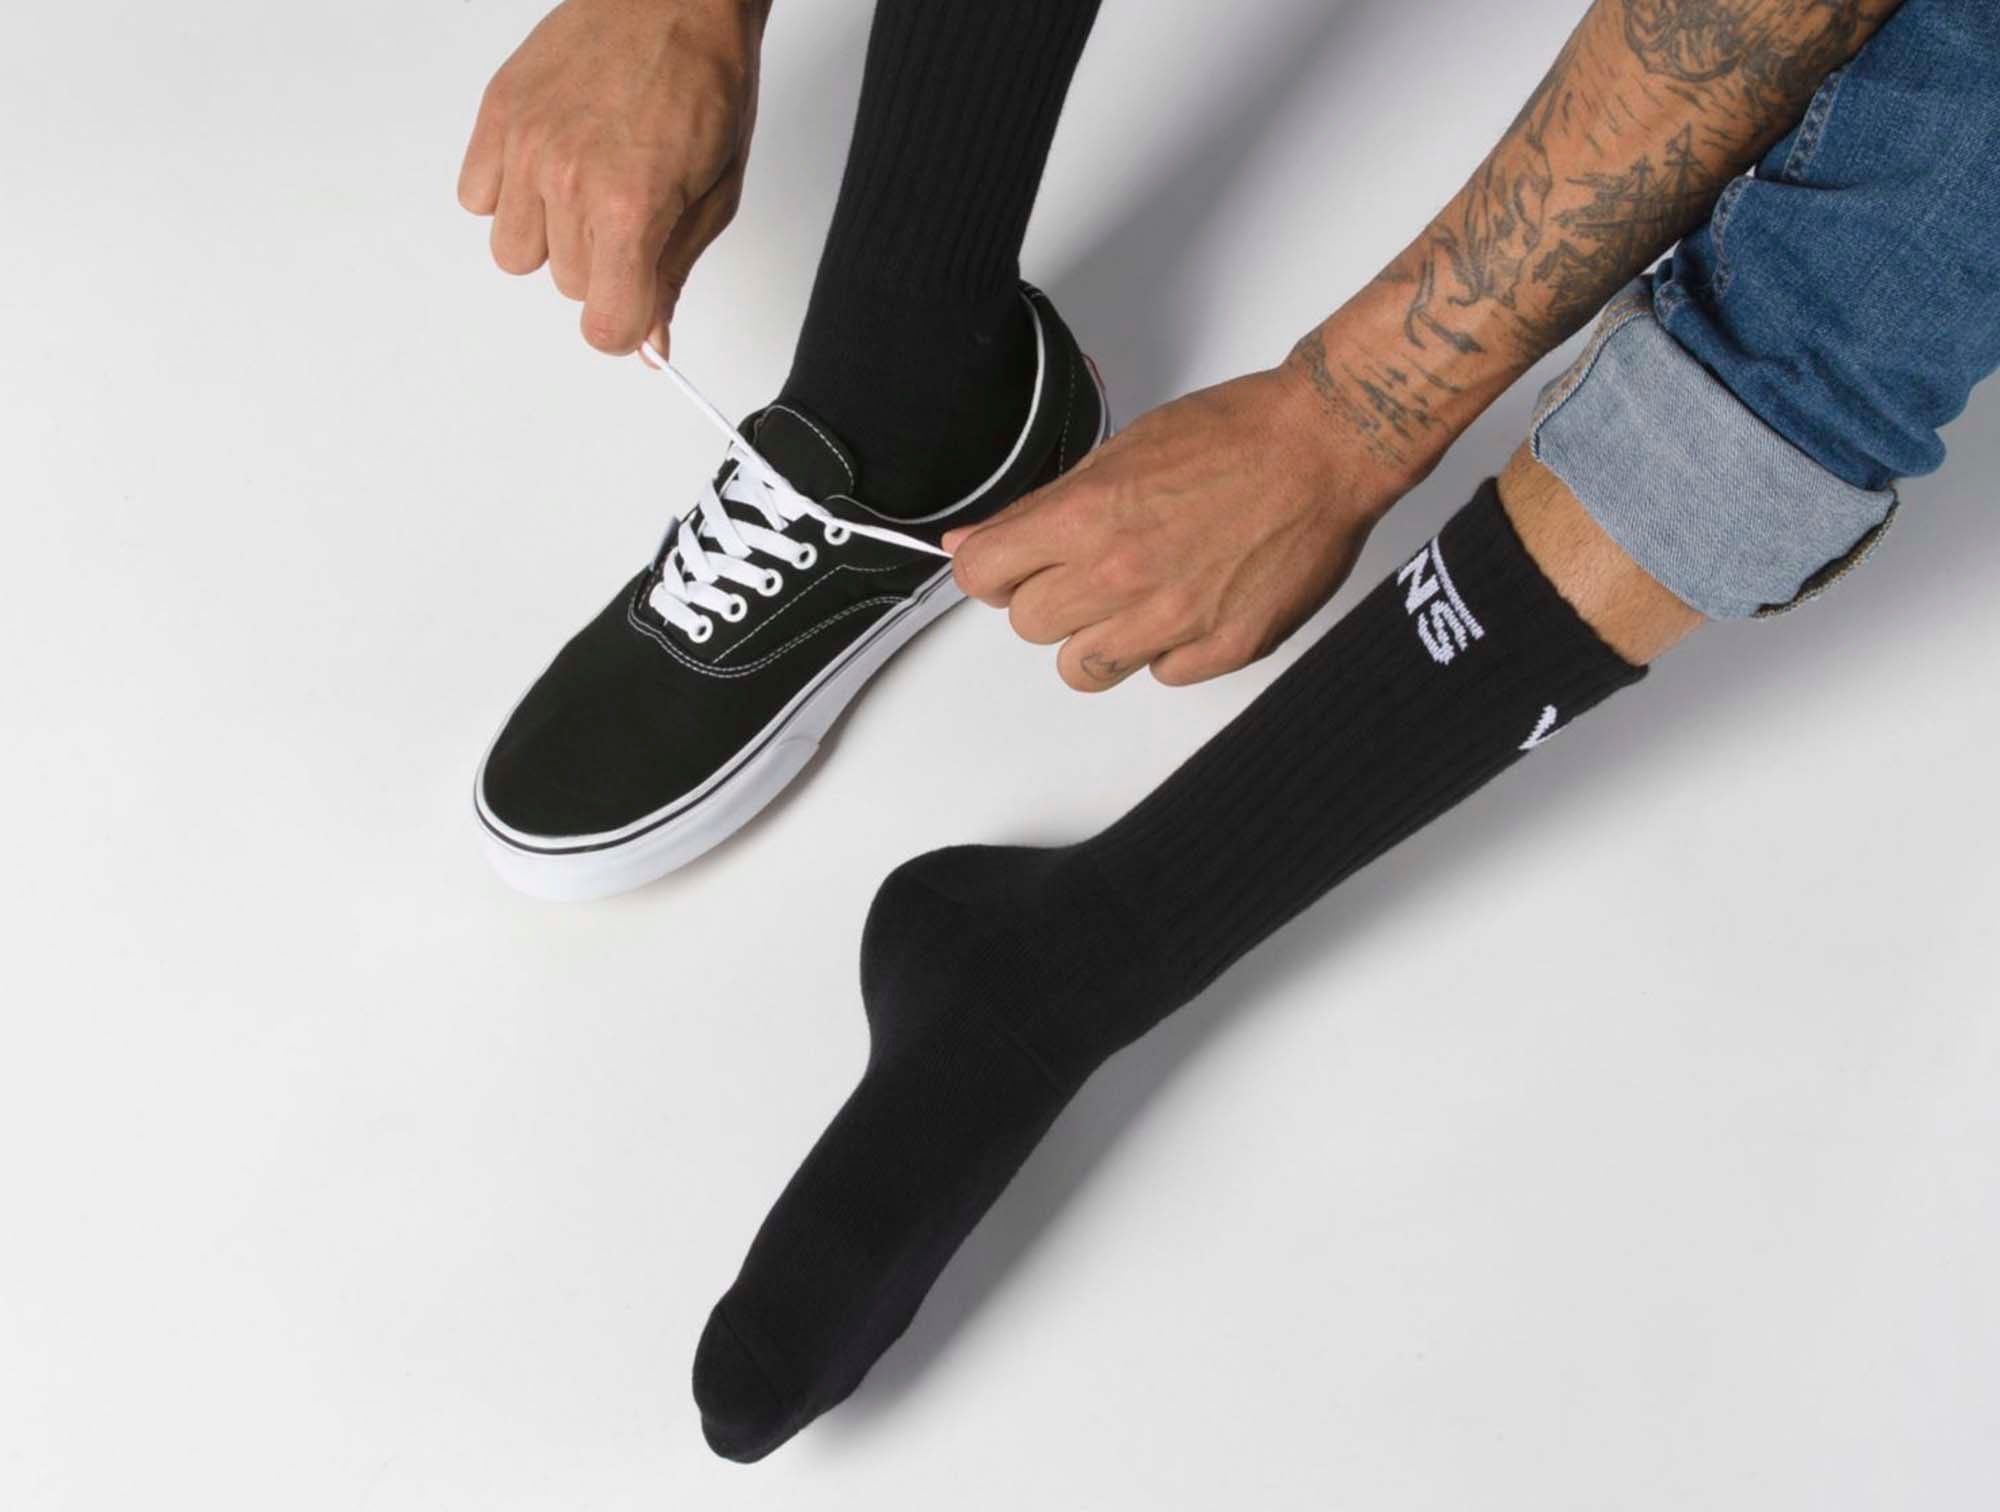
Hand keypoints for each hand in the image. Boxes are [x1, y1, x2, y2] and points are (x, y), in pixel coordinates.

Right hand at [457, 0, 766, 356]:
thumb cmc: (704, 82)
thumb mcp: (714, 194)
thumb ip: (672, 273)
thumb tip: (650, 344)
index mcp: (630, 207)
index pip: (604, 325)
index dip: (625, 326)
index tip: (635, 308)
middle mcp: (567, 179)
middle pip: (567, 287)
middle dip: (601, 266)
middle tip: (630, 213)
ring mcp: (525, 145)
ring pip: (516, 254)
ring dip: (549, 236)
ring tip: (585, 188)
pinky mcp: (498, 114)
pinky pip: (476, 199)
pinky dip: (508, 195)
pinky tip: (548, 165)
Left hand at [945, 360, 1411, 690]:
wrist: (1327, 445)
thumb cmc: (1232, 435)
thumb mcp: (1118, 453)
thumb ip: (1039, 508)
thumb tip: (968, 543)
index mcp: (1087, 516)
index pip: (984, 574)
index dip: (992, 570)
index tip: (1012, 565)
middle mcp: (1122, 575)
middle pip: (1029, 627)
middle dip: (1046, 601)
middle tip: (1084, 573)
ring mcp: (1176, 620)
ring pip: (1083, 670)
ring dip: (1096, 639)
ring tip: (1135, 599)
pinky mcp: (1226, 648)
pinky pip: (1160, 677)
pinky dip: (1166, 651)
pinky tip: (1189, 607)